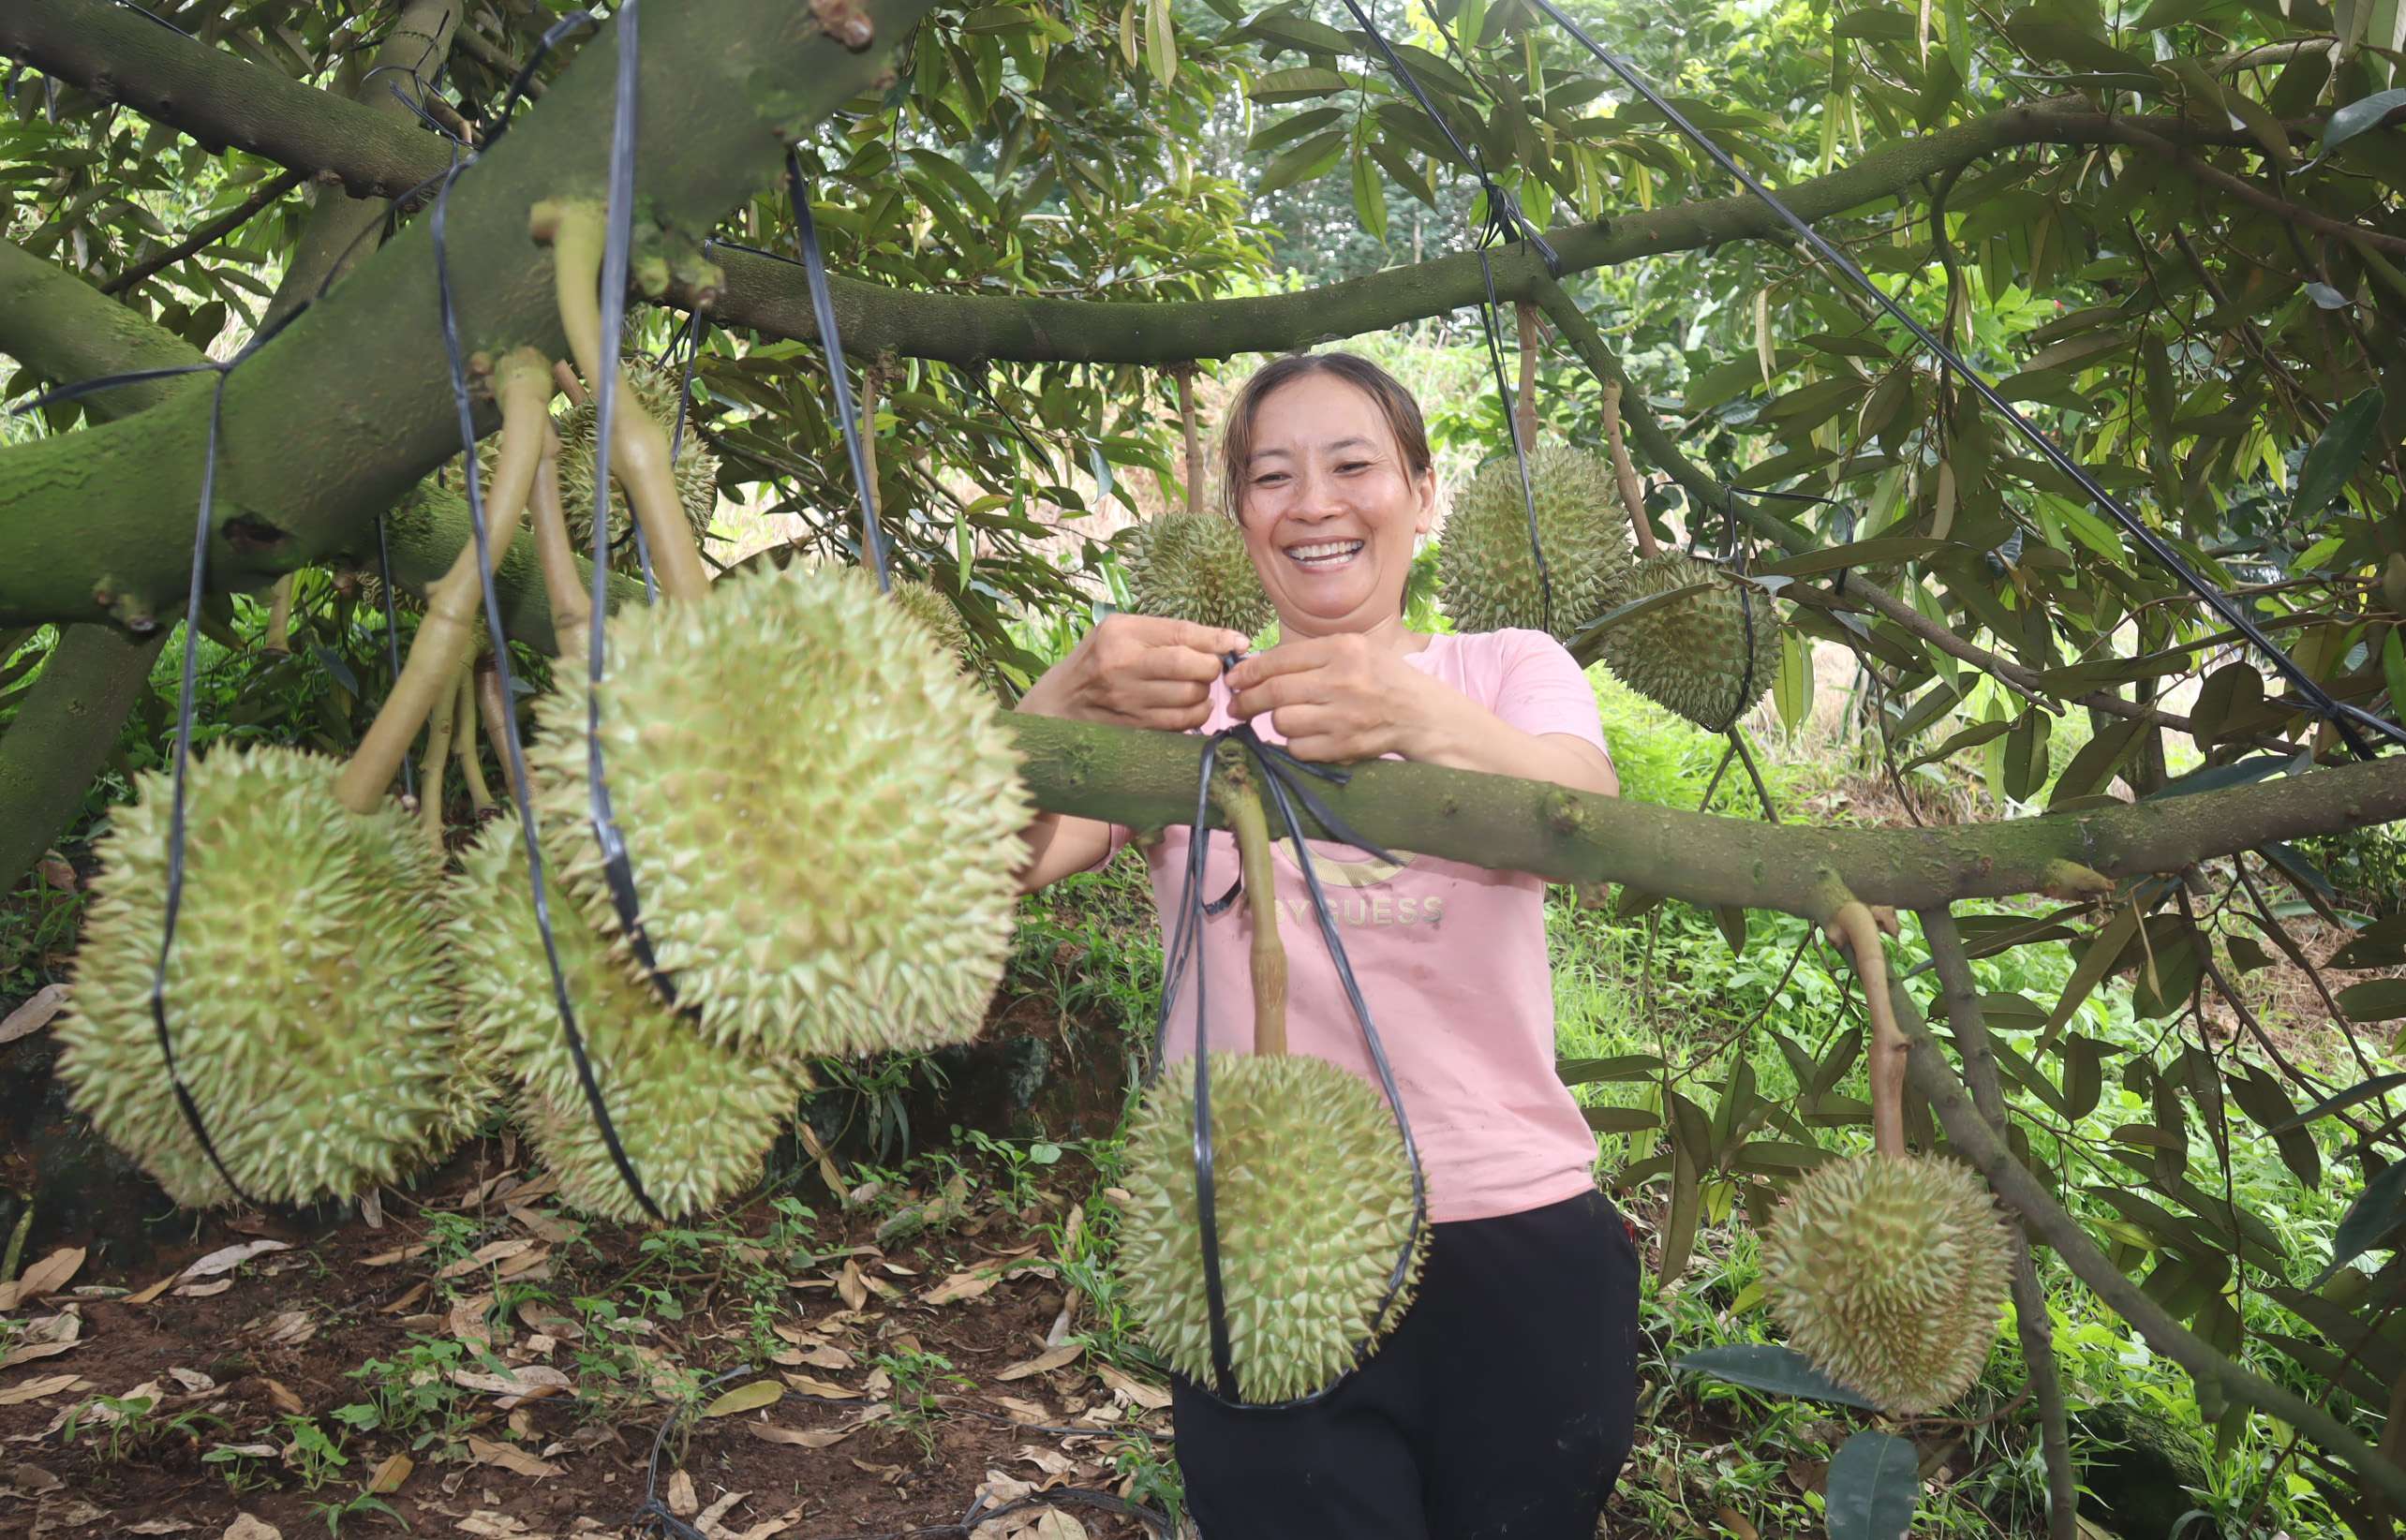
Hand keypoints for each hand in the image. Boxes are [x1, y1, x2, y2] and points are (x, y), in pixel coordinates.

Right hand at [1017, 614, 1251, 731]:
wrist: (1058, 705)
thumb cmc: (1097, 662)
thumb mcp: (1121, 634)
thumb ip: (1167, 634)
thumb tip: (1226, 642)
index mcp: (1121, 633)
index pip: (1181, 633)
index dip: (1217, 639)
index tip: (1240, 643)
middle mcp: (1122, 665)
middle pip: (1190, 667)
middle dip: (1211, 670)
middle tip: (1209, 670)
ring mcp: (1127, 700)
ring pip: (1190, 699)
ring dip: (1204, 696)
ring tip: (1196, 689)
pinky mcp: (1133, 727)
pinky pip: (1180, 724)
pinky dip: (1195, 717)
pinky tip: (1189, 709)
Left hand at [1224, 634, 1433, 761]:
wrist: (1422, 714)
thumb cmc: (1384, 678)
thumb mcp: (1356, 650)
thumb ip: (1312, 656)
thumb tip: (1257, 666)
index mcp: (1342, 649)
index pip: (1279, 659)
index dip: (1248, 671)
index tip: (1233, 679)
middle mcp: (1341, 680)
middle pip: (1274, 692)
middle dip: (1246, 701)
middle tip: (1235, 706)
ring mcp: (1343, 716)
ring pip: (1283, 722)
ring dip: (1276, 722)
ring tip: (1283, 718)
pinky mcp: (1345, 746)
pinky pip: (1298, 748)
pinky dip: (1294, 744)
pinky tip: (1305, 736)